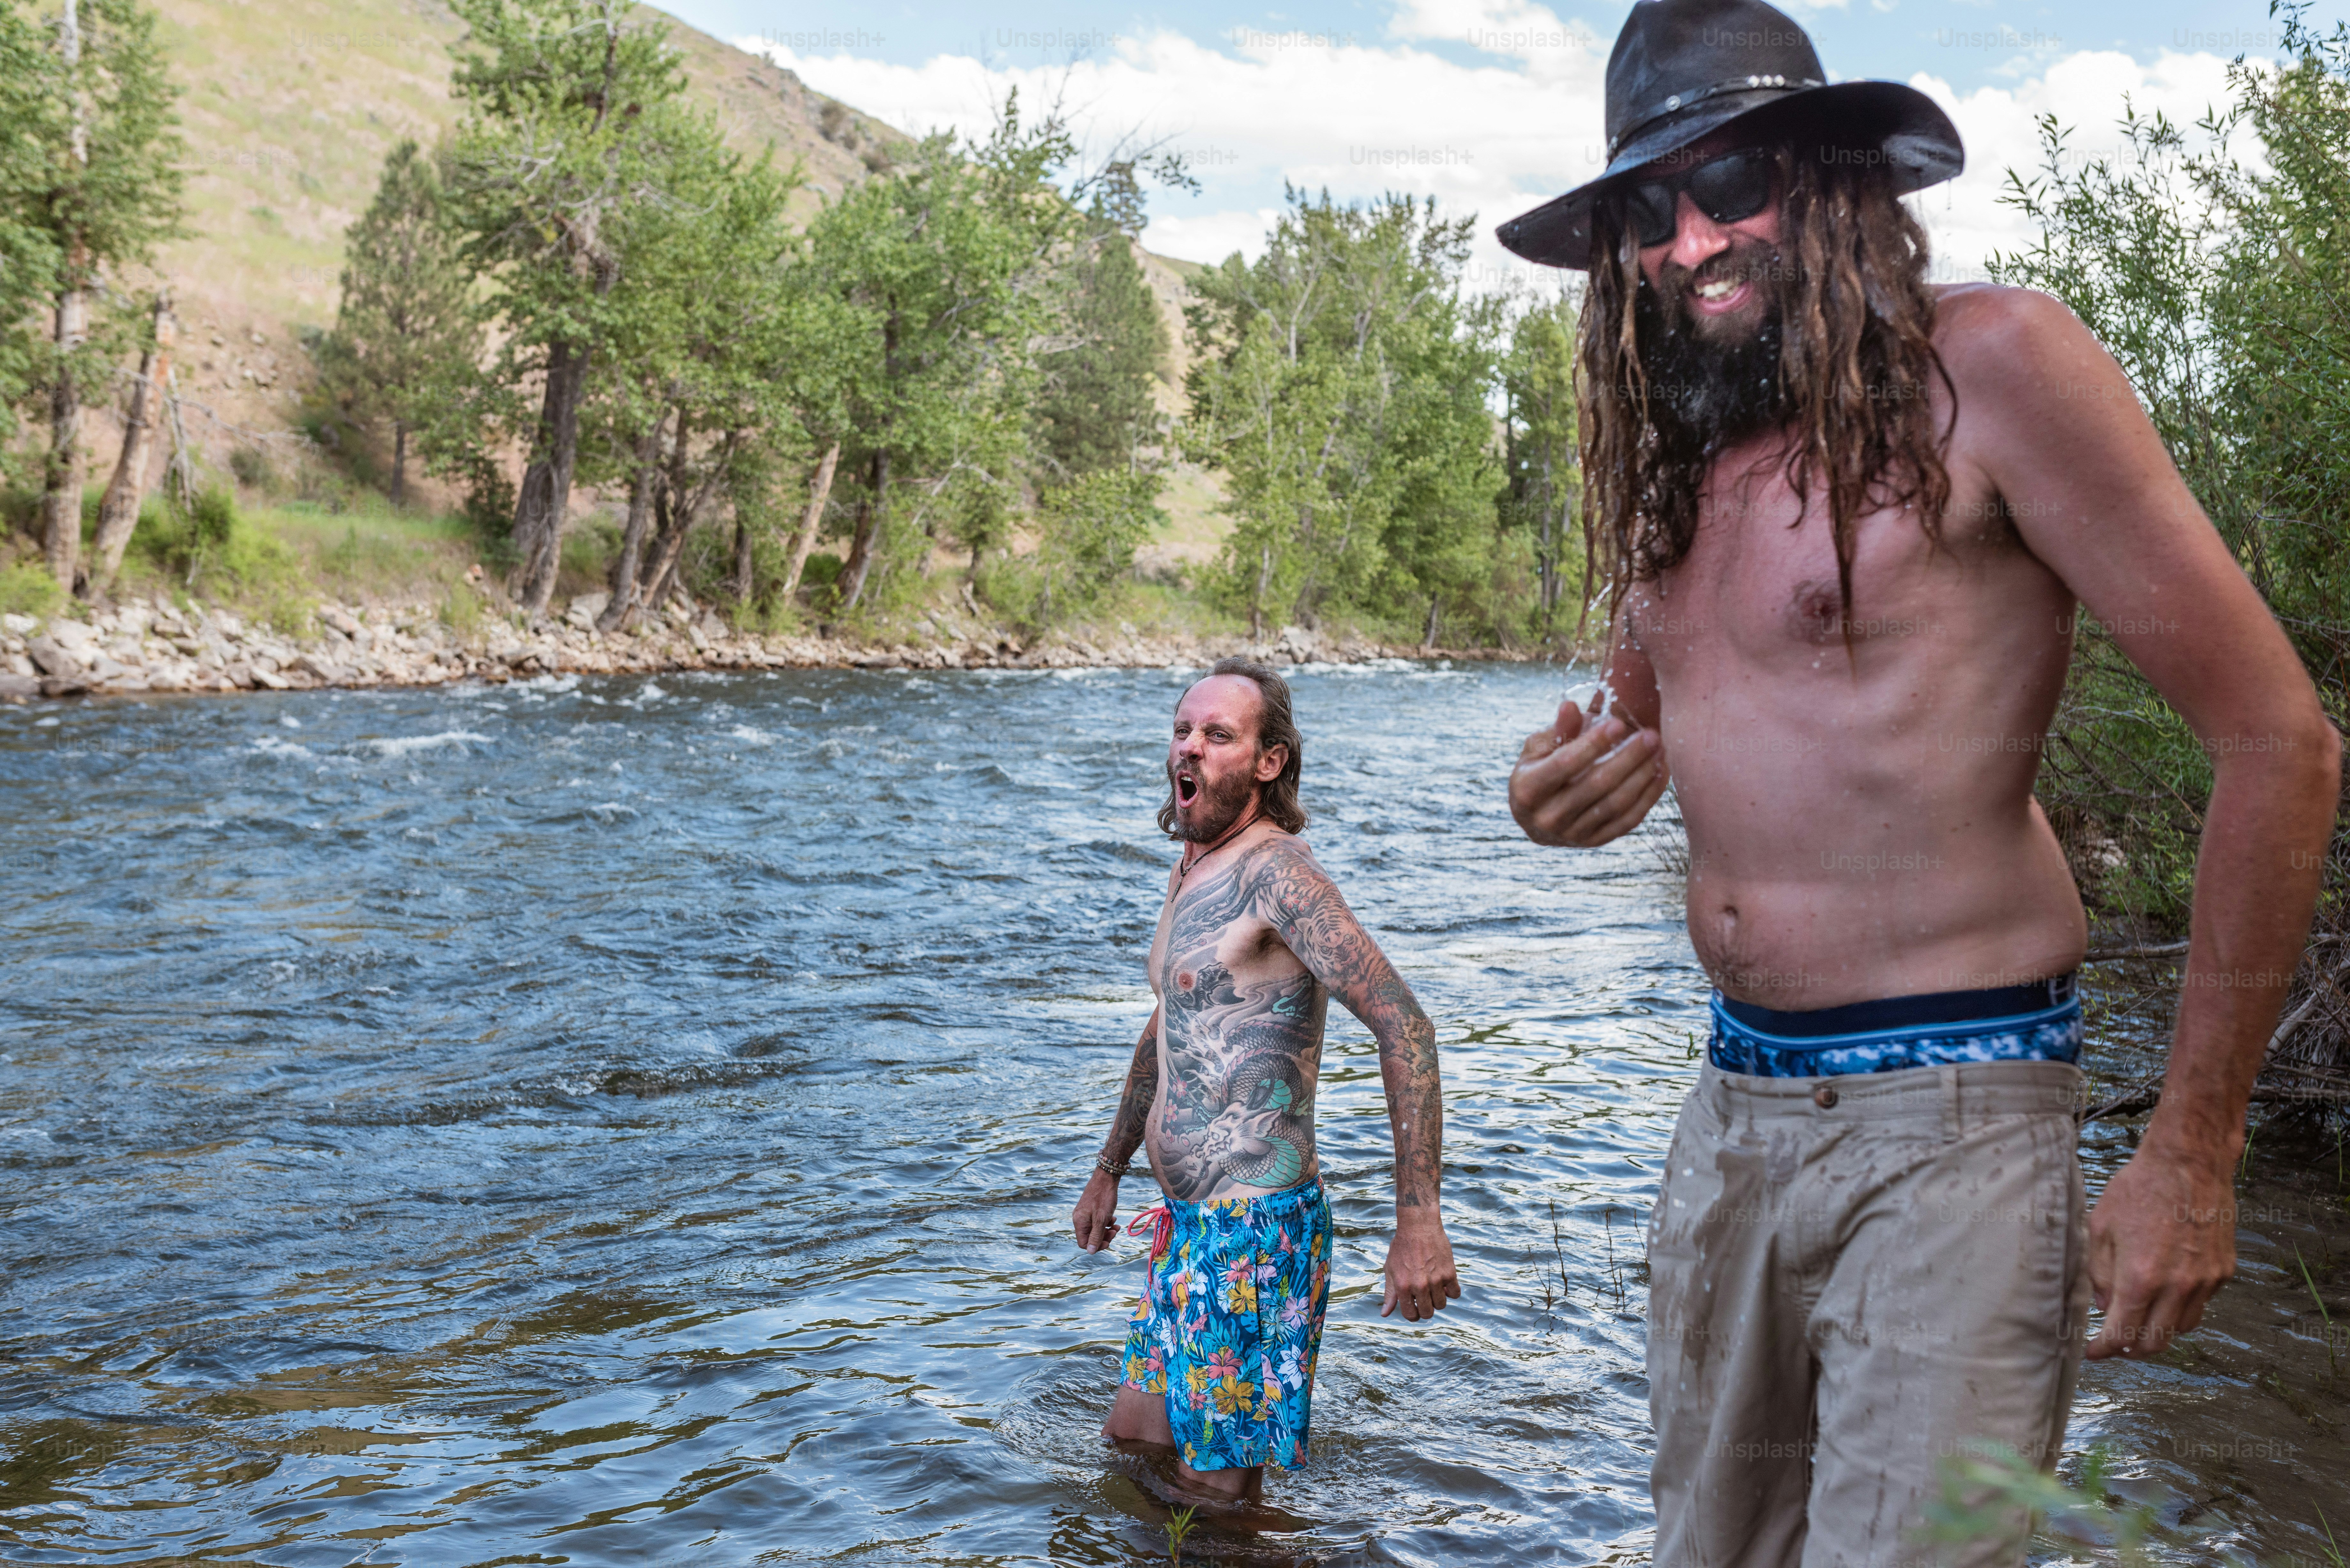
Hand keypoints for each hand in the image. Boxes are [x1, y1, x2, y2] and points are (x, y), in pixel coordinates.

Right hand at [1072, 1168, 1121, 1252]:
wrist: (1106, 1178)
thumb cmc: (1103, 1197)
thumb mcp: (1101, 1219)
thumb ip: (1095, 1236)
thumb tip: (1091, 1252)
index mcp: (1079, 1222)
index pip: (1084, 1243)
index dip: (1096, 1246)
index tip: (1109, 1242)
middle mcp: (1079, 1219)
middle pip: (1090, 1237)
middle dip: (1103, 1237)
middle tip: (1115, 1231)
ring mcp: (1084, 1214)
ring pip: (1095, 1230)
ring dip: (1106, 1230)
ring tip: (1116, 1225)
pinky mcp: (1090, 1210)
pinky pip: (1097, 1222)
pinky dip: (1105, 1222)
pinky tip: (1113, 1217)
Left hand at [1381, 1212, 1460, 1321]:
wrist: (1418, 1226)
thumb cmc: (1402, 1247)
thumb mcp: (1390, 1270)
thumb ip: (1389, 1294)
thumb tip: (1385, 1314)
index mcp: (1403, 1286)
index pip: (1410, 1315)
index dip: (1413, 1314)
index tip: (1415, 1308)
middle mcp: (1419, 1285)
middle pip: (1428, 1313)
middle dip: (1426, 1309)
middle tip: (1424, 1298)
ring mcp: (1436, 1280)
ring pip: (1442, 1305)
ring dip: (1438, 1299)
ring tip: (1433, 1286)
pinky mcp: (1449, 1272)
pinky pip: (1455, 1294)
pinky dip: (1451, 1291)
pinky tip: (1444, 1282)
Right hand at [1509, 697, 1667, 846]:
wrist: (1535, 818)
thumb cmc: (1538, 771)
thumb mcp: (1538, 748)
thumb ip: (1558, 729)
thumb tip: (1570, 706)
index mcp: (1528, 789)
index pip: (1565, 763)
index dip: (1593, 743)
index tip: (1619, 723)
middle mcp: (1548, 817)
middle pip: (1597, 784)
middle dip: (1628, 757)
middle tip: (1651, 735)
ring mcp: (1572, 834)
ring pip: (1616, 804)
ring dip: (1643, 775)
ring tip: (1660, 750)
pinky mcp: (1594, 842)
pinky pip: (1628, 820)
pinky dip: (1648, 796)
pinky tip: (1660, 773)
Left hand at [2083, 1137, 2237, 1359]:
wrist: (2189, 1164)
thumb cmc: (2139, 1190)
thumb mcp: (2100, 1228)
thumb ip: (2099, 1273)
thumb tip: (2105, 1306)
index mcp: (2141, 1278)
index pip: (2122, 1334)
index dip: (2104, 1350)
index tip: (2093, 1353)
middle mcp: (2177, 1287)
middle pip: (2156, 1342)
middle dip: (2132, 1348)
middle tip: (2115, 1341)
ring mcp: (2205, 1281)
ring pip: (2182, 1328)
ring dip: (2159, 1330)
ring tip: (2141, 1316)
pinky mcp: (2223, 1272)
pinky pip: (2200, 1305)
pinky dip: (2181, 1307)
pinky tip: (2166, 1290)